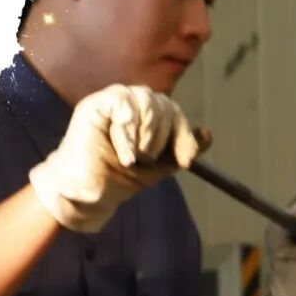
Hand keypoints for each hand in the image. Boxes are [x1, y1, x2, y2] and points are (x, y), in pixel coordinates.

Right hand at [28, 84, 200, 233]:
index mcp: (147, 115)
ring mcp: (114, 102)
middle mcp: (132, 103)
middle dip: (159, 139)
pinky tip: (122, 152)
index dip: (183, 133)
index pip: (173, 110)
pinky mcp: (95, 105)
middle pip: (163, 104)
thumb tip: (206, 135)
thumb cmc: (117, 179)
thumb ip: (180, 150)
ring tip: (130, 158)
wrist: (88, 195)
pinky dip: (126, 131)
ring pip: (147, 101)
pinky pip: (122, 102)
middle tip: (144, 160)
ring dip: (143, 137)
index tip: (186, 160)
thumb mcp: (158, 167)